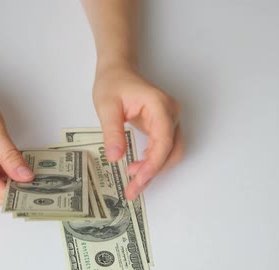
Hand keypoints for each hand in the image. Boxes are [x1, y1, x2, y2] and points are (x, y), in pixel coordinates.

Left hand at [93, 64, 183, 199]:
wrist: (118, 70)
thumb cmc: (112, 83)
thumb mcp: (106, 106)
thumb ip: (112, 131)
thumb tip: (115, 157)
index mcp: (159, 106)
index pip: (164, 141)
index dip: (154, 163)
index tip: (138, 179)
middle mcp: (171, 113)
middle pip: (172, 151)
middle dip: (154, 172)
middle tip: (133, 189)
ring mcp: (171, 120)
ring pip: (172, 153)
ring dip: (155, 169)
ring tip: (133, 181)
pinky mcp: (165, 126)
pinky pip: (165, 149)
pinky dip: (154, 162)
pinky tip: (138, 169)